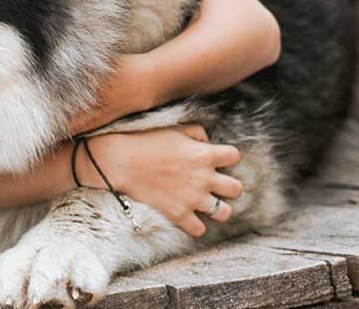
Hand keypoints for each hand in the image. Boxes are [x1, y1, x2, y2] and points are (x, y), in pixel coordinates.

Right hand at [73, 125, 241, 237]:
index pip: (235, 156)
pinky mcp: (178, 214)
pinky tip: (189, 217)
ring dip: (218, 209)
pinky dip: (196, 226)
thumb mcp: (175, 128)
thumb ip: (197, 133)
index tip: (216, 160)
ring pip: (225, 213)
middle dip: (229, 187)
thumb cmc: (146, 141)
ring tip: (206, 204)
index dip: (227, 157)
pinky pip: (199, 230)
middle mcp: (203, 178)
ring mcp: (192, 198)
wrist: (121, 161)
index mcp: (204, 154)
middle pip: (237, 189)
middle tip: (214, 185)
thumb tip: (208, 142)